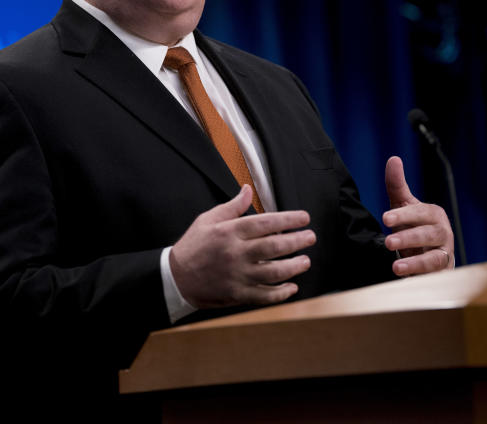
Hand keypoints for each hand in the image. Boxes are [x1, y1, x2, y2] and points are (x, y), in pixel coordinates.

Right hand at [169, 186, 315, 308]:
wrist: (175, 278)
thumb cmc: (193, 246)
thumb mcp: (208, 219)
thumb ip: (231, 207)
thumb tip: (248, 189)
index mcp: (229, 232)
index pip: (265, 223)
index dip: (288, 220)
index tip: (304, 218)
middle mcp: (235, 253)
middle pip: (274, 247)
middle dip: (297, 241)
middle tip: (310, 237)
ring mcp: (237, 275)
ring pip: (273, 273)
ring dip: (294, 267)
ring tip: (305, 261)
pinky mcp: (237, 294)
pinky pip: (263, 296)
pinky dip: (280, 293)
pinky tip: (292, 287)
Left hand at [382, 156, 454, 274]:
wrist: (427, 253)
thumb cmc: (414, 226)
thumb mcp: (403, 205)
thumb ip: (397, 185)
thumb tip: (393, 159)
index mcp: (434, 215)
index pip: (421, 213)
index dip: (404, 215)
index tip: (386, 218)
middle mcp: (443, 234)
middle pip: (429, 235)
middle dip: (409, 238)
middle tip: (388, 242)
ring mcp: (444, 255)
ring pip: (434, 258)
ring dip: (416, 263)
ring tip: (396, 267)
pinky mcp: (441, 273)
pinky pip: (435, 276)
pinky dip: (422, 278)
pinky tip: (406, 279)